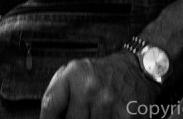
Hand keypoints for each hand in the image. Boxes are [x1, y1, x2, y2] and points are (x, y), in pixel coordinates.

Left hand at [39, 50, 160, 118]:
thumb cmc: (103, 73)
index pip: (51, 105)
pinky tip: (104, 116)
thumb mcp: (74, 72)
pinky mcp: (126, 118)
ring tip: (93, 113)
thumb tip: (46, 118)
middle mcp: (91, 88)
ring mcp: (109, 104)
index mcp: (75, 75)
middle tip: (80, 114)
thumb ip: (57, 93)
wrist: (136, 68)